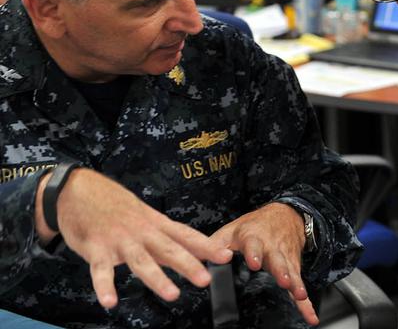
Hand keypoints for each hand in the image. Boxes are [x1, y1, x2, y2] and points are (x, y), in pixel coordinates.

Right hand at [40, 169, 233, 308]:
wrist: (77, 189)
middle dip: (189, 265)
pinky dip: (105, 286)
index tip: (226, 257)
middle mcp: (141, 231)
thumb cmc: (114, 205)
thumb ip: (165, 237)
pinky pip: (100, 270)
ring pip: (141, 261)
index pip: (185, 235)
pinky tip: (110, 301)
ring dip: (157, 278)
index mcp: (155, 223)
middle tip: (206, 279)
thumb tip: (191, 252)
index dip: (206, 246)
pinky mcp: (95, 248)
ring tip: (172, 294)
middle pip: (169, 249)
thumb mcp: (144, 216)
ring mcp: (119, 240)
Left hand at [210, 202, 317, 324]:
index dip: (255, 254)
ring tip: (299, 295)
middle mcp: (273, 248)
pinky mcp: (294, 267)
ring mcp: (285, 258)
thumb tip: (193, 258)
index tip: (255, 263)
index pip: (254, 245)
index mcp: (254, 238)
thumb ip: (214, 245)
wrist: (285, 215)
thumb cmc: (254, 226)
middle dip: (281, 271)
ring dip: (297, 283)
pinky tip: (310, 316)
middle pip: (278, 260)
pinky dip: (306, 302)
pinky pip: (300, 285)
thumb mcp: (232, 230)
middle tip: (284, 281)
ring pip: (292, 272)